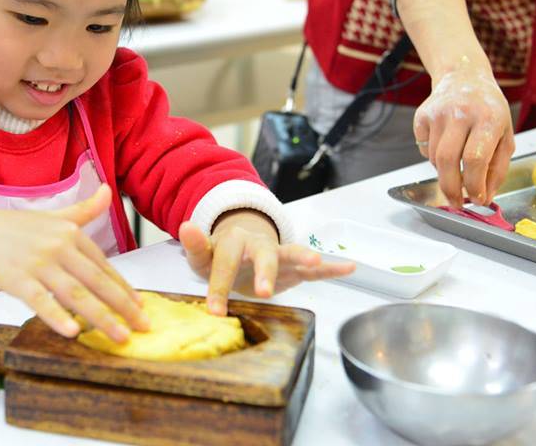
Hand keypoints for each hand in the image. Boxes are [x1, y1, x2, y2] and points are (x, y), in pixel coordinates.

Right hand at [0, 184, 148, 341]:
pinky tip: (72, 331)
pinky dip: (57, 316)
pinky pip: (40, 301)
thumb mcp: (53, 216)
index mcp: (70, 233)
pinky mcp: (16, 278)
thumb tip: (107, 191)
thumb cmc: (14, 227)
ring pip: (75, 293)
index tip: (140, 307)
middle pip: (96, 281)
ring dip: (100, 317)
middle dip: (122, 307)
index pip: (104, 266)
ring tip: (119, 336)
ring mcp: (38, 262)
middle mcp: (59, 245)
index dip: (124, 288)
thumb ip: (83, 210)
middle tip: (142, 327)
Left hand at [179, 210, 354, 315]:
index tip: (215, 311)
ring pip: (292, 254)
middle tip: (263, 290)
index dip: (219, 287)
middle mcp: (259, 245)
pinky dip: (332, 268)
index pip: (225, 264)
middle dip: (264, 272)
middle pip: (264, 255)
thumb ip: (196, 245)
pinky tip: (350, 267)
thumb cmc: (220, 255)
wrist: (240, 245)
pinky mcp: (294, 267)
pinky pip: (314, 268)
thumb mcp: (203, 254)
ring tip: (317, 262)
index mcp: (234, 241)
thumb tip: (185, 225)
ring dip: (304, 257)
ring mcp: (279, 254)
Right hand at [413, 61, 514, 208]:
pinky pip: (422, 148)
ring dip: (444, 170)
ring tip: (456, 162)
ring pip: (433, 157)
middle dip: (450, 187)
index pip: (475, 158)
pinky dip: (431, 156)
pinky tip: (444, 144)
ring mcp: (438, 113)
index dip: (474, 184)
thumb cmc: (489, 110)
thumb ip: (497, 170)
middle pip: (447, 161)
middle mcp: (461, 113)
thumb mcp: (505, 136)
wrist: (464, 78)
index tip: (476, 199)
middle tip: (455, 202)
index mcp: (488, 118)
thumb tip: (484, 198)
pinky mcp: (421, 115)